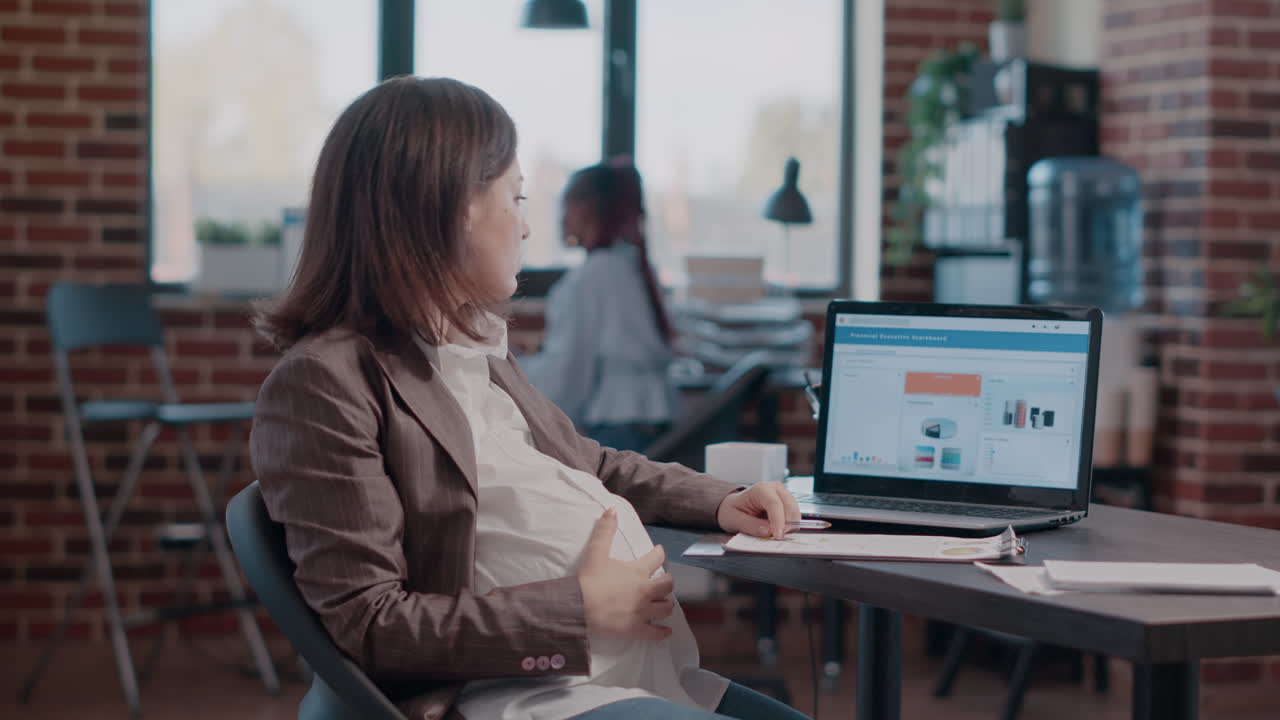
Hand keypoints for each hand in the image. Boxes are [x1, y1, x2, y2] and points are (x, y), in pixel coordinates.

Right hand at [577, 508, 674, 641]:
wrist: (580, 605)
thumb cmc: (589, 578)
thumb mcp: (596, 551)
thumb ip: (605, 530)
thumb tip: (612, 510)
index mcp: (637, 571)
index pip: (657, 558)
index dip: (659, 553)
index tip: (659, 552)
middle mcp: (645, 590)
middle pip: (667, 586)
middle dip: (668, 584)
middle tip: (664, 583)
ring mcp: (642, 611)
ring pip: (665, 608)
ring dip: (666, 606)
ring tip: (664, 605)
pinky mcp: (636, 629)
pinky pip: (656, 634)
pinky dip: (662, 633)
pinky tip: (666, 632)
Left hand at [716, 481, 801, 539]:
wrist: (734, 506)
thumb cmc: (733, 510)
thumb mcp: (734, 520)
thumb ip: (751, 526)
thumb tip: (768, 532)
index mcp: (760, 489)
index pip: (774, 504)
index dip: (778, 521)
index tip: (778, 536)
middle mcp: (775, 489)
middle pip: (790, 508)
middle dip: (785, 526)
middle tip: (774, 538)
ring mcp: (784, 495)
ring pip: (795, 514)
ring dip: (788, 527)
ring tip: (773, 534)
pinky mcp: (788, 503)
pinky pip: (794, 517)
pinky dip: (789, 526)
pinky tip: (777, 530)